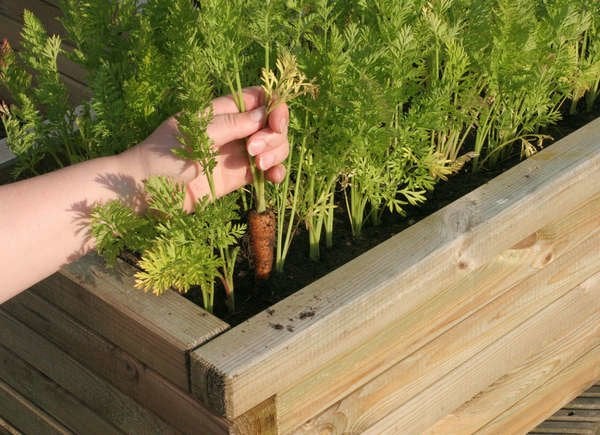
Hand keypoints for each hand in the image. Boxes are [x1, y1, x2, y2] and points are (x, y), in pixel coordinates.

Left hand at [124, 87, 288, 209]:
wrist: (144, 191)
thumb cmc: (163, 155)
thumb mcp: (197, 133)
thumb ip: (232, 124)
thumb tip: (264, 114)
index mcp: (220, 110)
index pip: (257, 98)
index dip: (274, 106)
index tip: (275, 121)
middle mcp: (232, 129)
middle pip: (270, 123)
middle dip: (273, 134)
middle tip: (254, 150)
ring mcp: (236, 153)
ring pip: (272, 146)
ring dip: (275, 153)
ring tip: (260, 166)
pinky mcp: (237, 178)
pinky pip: (265, 171)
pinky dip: (275, 171)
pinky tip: (273, 177)